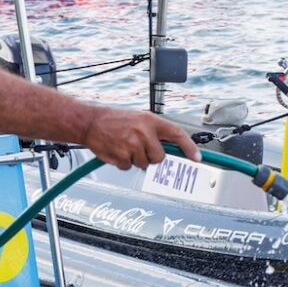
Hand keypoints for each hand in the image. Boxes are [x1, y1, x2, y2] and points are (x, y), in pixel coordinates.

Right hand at [82, 107, 200, 169]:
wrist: (90, 122)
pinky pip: (129, 167)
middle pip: (159, 158)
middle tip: (138, 146)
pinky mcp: (122, 157)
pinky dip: (123, 163)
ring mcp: (133, 145)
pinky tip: (117, 150)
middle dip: (151, 156)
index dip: (189, 148)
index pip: (177, 134)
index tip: (197, 158)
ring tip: (124, 145)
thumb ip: (155, 133)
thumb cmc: (115, 120)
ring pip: (144, 164)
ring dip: (135, 159)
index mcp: (150, 121)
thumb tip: (173, 150)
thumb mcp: (139, 119)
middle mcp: (144, 132)